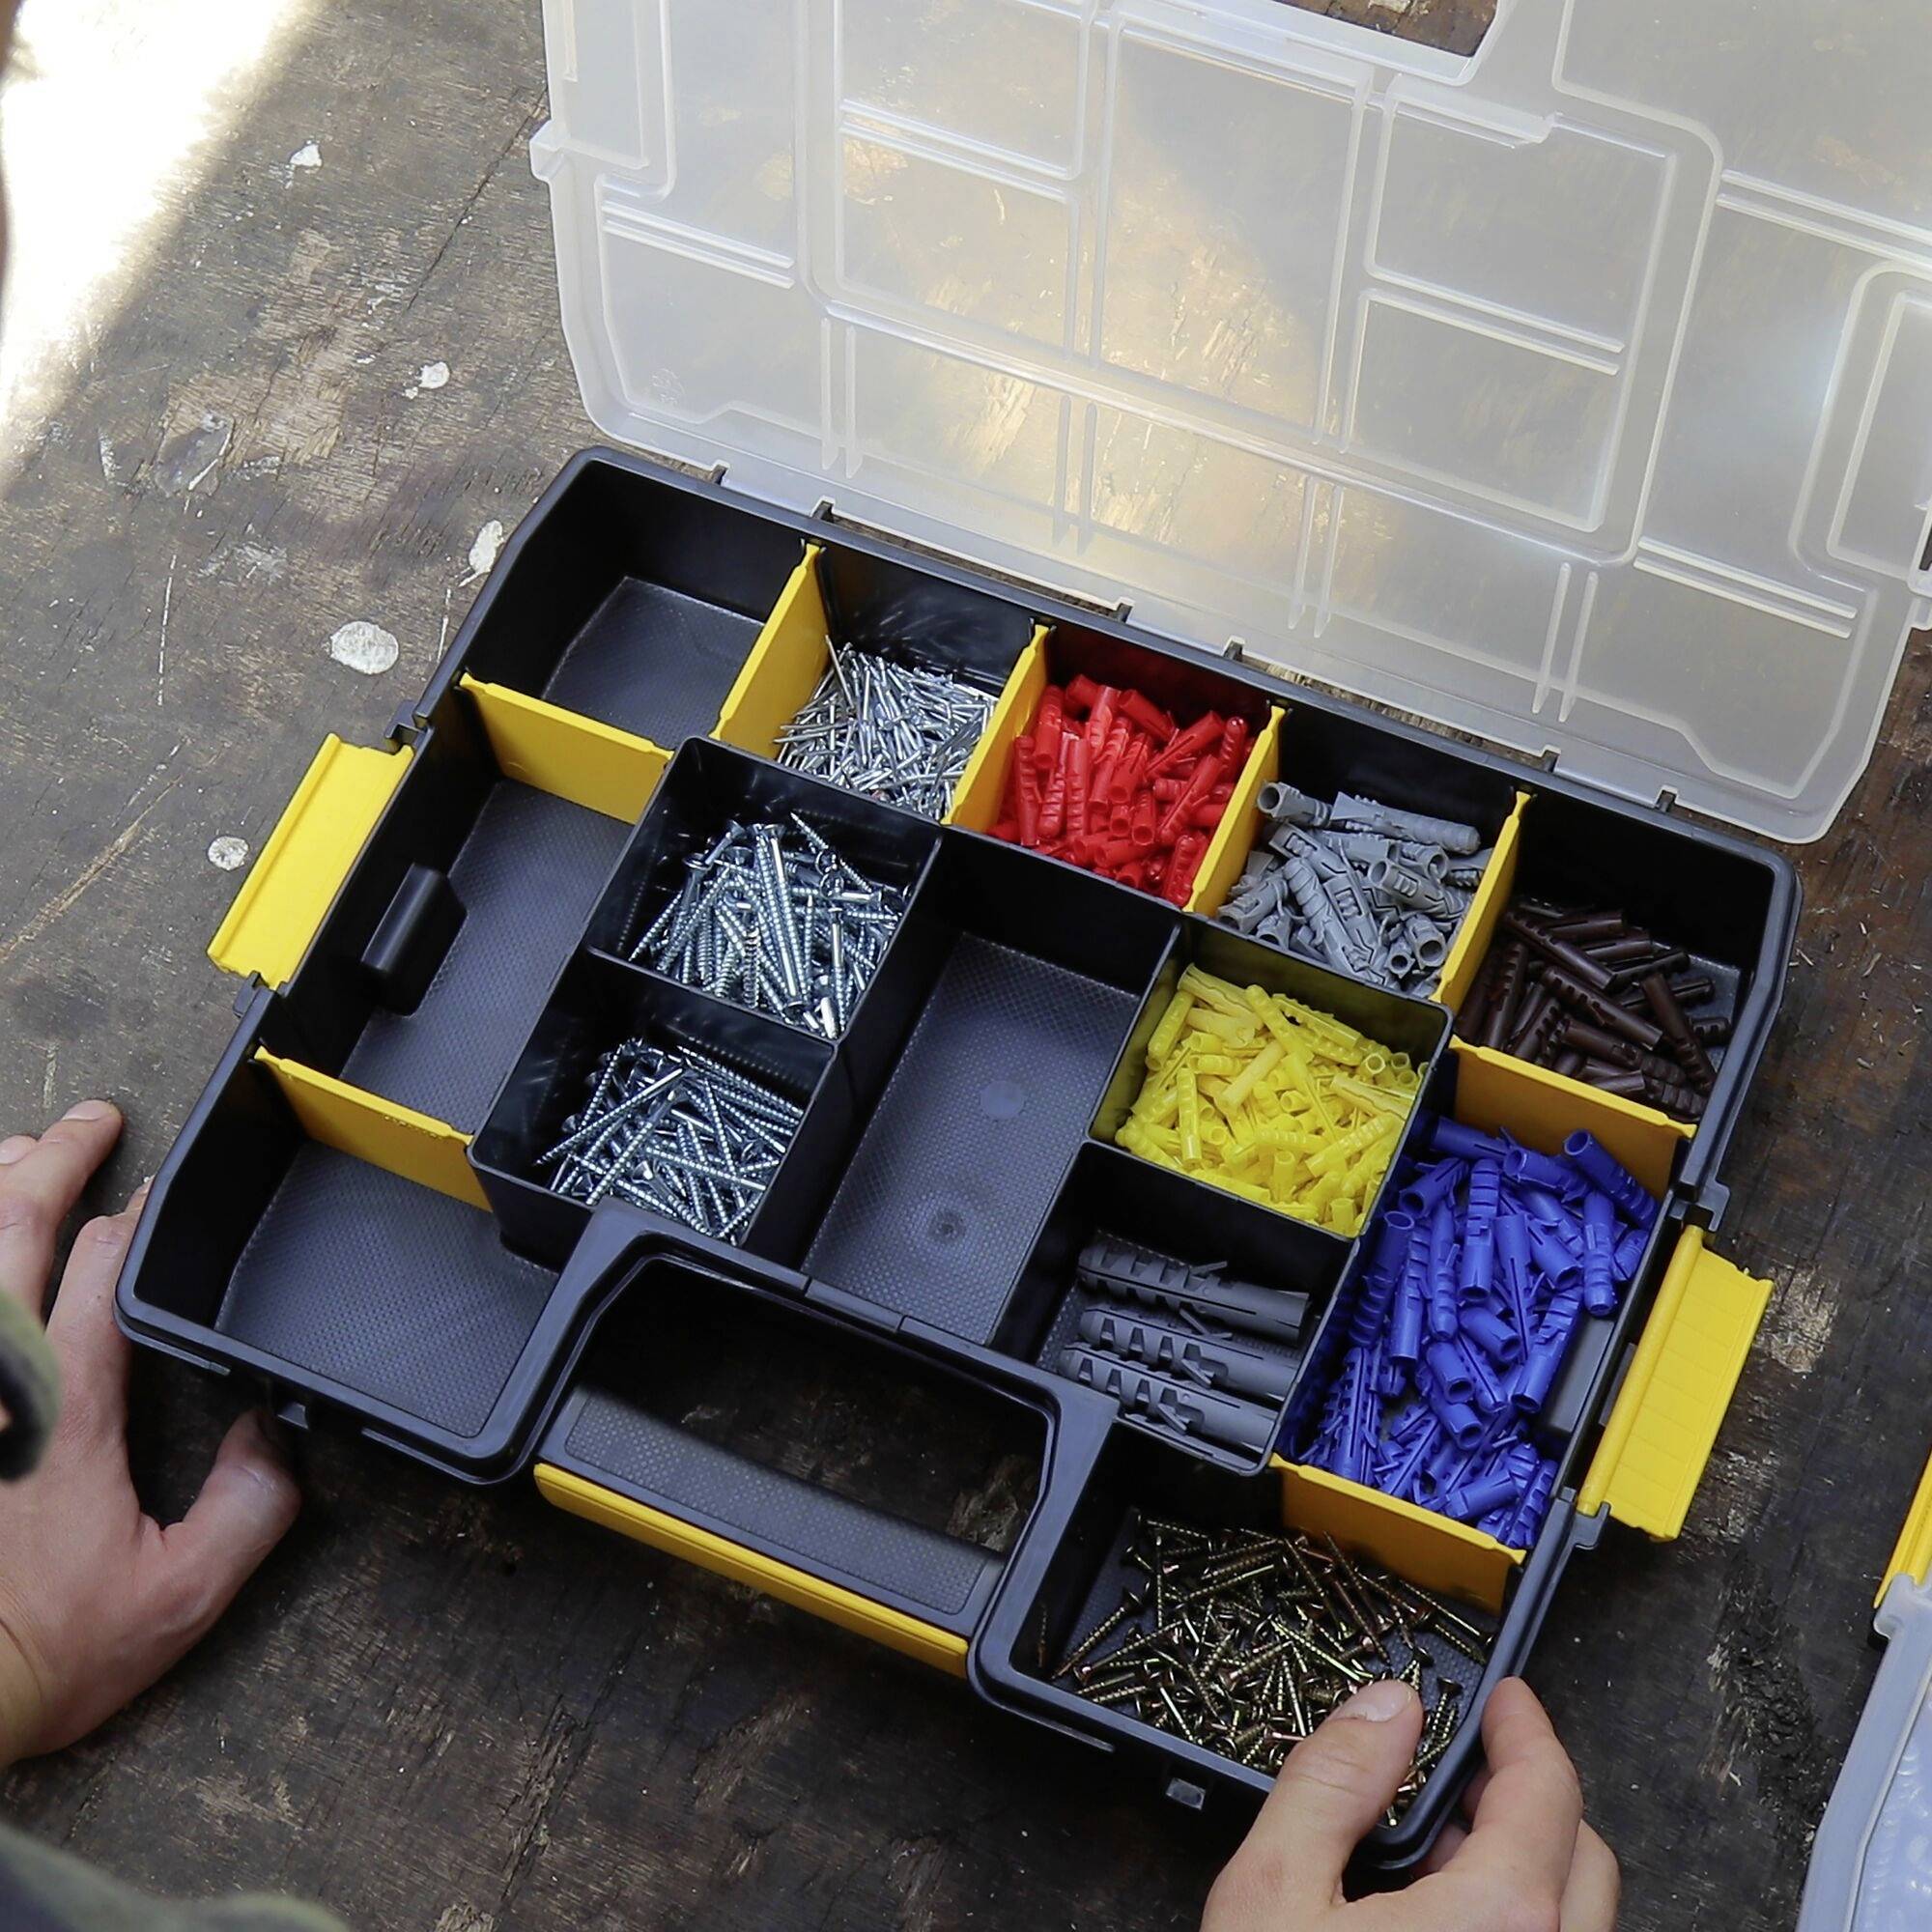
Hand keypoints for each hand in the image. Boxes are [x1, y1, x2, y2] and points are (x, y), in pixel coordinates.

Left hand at [0, 1100, 299, 1767]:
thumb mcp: (180, 1596)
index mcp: (64, 1410)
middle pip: (11, 1229)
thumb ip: (250, 1505)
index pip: (102, 1271)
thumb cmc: (40, 1653)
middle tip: (90, 1123)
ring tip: (19, 1154)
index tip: (155, 1196)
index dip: (135, 1219)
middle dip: (53, 1160)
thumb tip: (278, 1432)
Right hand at [1204, 1676, 1617, 1931]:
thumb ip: (1334, 1782)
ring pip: (1576, 1927)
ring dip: (1525, 1872)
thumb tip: (1389, 1708)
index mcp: (1501, 1924)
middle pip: (1584, 1860)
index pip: (1548, 1793)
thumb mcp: (1271, 1893)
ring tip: (1431, 1862)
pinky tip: (1440, 1930)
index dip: (1526, 1730)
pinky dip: (1517, 1929)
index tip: (1504, 1699)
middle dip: (1531, 1798)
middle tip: (1460, 1771)